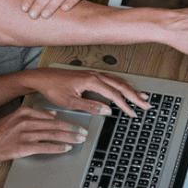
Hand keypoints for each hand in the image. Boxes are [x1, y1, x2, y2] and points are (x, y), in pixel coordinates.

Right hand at [0, 107, 89, 166]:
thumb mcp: (13, 118)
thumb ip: (32, 115)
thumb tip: (52, 115)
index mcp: (23, 112)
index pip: (50, 116)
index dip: (66, 121)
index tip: (76, 124)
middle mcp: (25, 121)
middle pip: (54, 125)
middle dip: (72, 129)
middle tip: (83, 132)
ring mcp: (25, 134)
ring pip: (52, 135)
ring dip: (68, 138)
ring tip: (79, 140)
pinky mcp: (24, 147)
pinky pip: (45, 147)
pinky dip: (57, 148)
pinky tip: (66, 148)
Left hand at [27, 67, 151, 117]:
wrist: (42, 78)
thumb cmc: (53, 88)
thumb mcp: (70, 102)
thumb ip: (90, 106)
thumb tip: (107, 110)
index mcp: (91, 81)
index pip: (114, 94)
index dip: (125, 105)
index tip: (133, 113)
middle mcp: (94, 75)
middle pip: (120, 85)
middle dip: (134, 95)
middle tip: (146, 104)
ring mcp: (92, 74)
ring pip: (117, 80)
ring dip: (130, 88)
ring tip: (141, 96)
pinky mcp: (89, 75)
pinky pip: (110, 78)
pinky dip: (121, 83)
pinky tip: (125, 85)